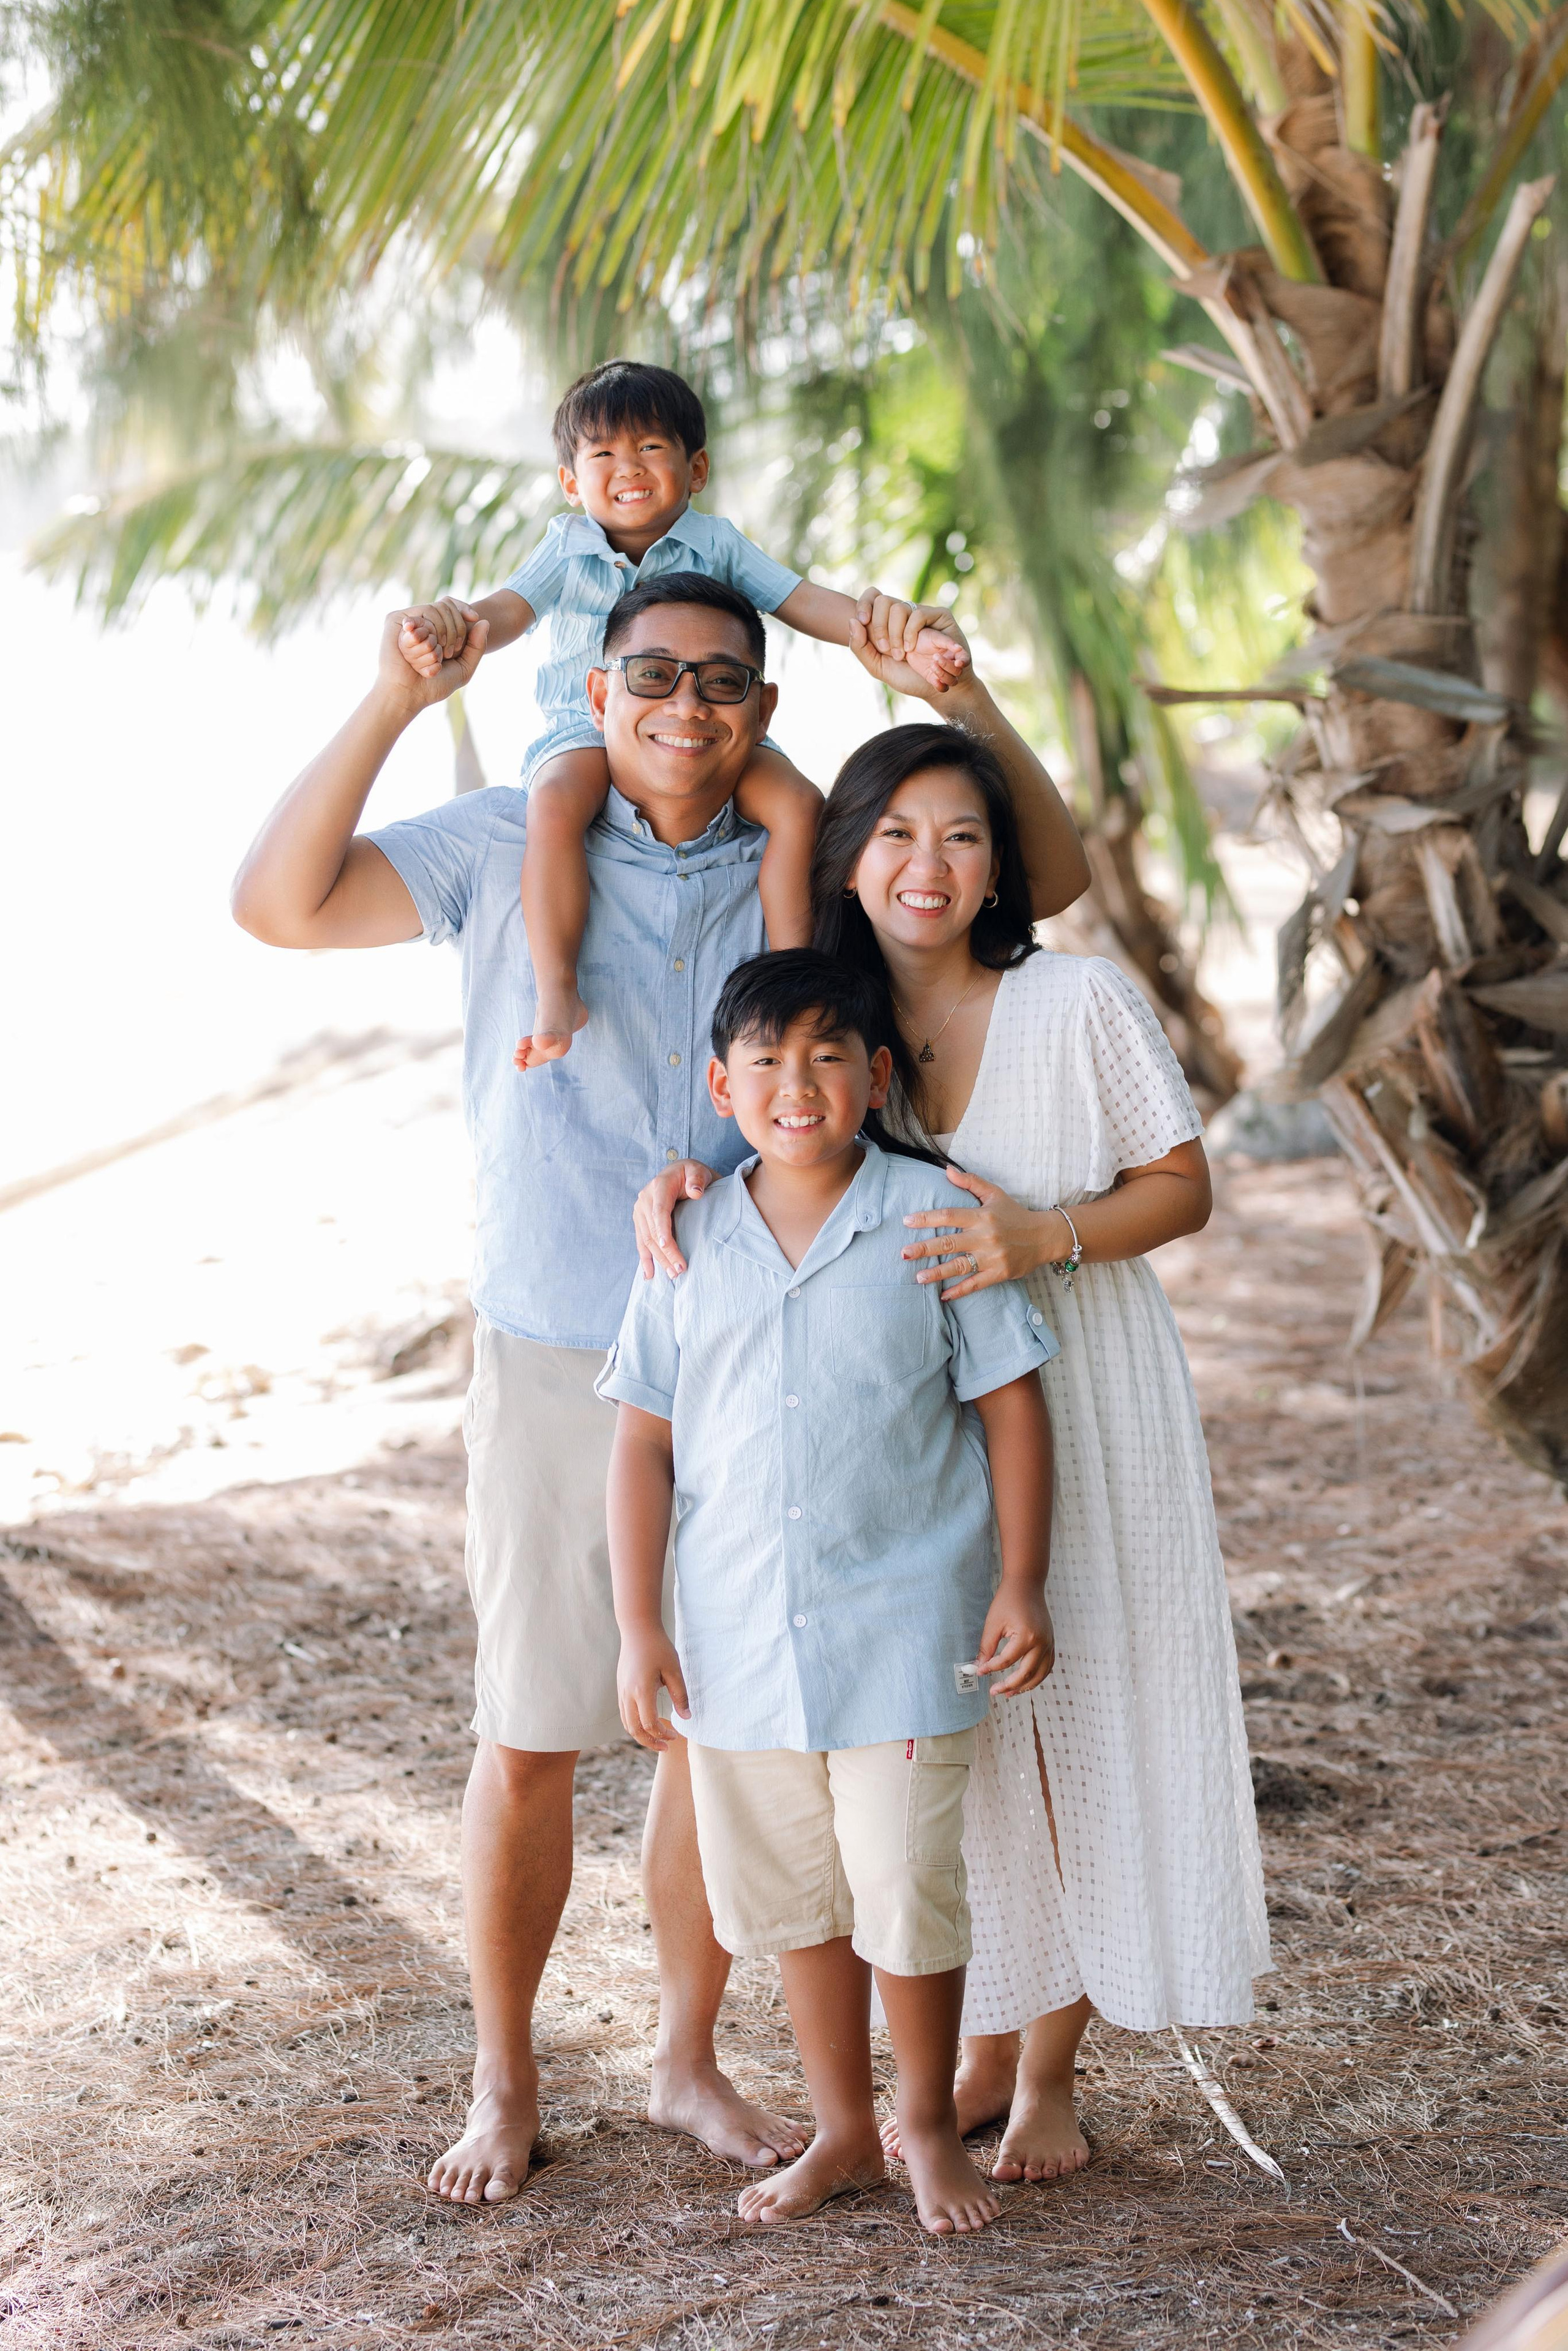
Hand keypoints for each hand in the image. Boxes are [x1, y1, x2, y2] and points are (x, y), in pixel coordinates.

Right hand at [396, 596, 477, 679]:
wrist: (409, 694)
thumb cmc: (435, 685)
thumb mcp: (464, 668)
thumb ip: (477, 647)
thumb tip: (485, 621)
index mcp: (439, 630)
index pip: (451, 605)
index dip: (463, 608)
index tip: (474, 617)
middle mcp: (424, 623)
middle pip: (446, 608)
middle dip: (453, 633)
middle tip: (447, 655)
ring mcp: (410, 621)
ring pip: (432, 615)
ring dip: (435, 644)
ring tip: (431, 660)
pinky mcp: (395, 621)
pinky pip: (416, 622)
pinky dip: (421, 642)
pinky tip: (418, 657)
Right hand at [618, 1624, 690, 1749]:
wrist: (638, 1630)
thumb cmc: (658, 1647)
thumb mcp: (674, 1670)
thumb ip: (680, 1695)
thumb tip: (687, 1718)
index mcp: (642, 1690)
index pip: (649, 1724)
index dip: (662, 1735)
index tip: (676, 1736)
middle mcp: (627, 1694)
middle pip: (634, 1730)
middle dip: (650, 1742)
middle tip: (666, 1747)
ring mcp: (621, 1691)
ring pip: (626, 1723)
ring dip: (641, 1735)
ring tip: (657, 1738)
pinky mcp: (620, 1688)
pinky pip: (624, 1713)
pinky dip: (634, 1724)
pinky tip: (648, 1723)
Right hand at [634, 1159, 717, 1279]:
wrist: (681, 1173)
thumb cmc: (692, 1173)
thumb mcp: (698, 1170)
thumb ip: (697, 1179)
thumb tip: (695, 1193)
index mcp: (658, 1186)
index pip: (659, 1211)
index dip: (662, 1229)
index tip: (668, 1246)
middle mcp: (644, 1198)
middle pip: (653, 1230)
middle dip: (665, 1252)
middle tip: (680, 1270)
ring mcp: (640, 1211)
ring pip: (647, 1239)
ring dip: (658, 1259)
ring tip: (673, 1275)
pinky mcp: (640, 1220)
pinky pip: (642, 1242)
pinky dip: (645, 1259)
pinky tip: (649, 1275)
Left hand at [851, 592, 972, 703]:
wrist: (935, 690)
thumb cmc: (907, 678)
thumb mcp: (877, 667)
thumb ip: (860, 647)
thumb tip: (852, 620)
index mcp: (886, 622)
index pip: (872, 597)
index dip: (863, 604)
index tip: (862, 621)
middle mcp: (903, 615)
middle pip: (882, 601)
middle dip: (879, 626)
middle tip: (885, 649)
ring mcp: (921, 614)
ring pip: (899, 607)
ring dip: (896, 635)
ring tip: (903, 654)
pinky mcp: (938, 615)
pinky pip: (918, 614)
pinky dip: (910, 633)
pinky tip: (913, 649)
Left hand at [902, 1169, 1066, 1299]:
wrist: (1044, 1237)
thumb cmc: (1015, 1214)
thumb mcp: (995, 1194)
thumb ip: (970, 1182)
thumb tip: (947, 1170)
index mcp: (982, 1216)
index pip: (949, 1215)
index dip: (927, 1218)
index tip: (907, 1221)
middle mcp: (985, 1237)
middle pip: (949, 1243)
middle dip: (924, 1249)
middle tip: (904, 1254)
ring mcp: (992, 1257)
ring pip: (959, 1266)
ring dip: (937, 1273)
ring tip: (918, 1278)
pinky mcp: (999, 1273)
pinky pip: (975, 1284)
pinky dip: (959, 1291)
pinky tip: (943, 1296)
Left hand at [974, 1580, 1054, 1696]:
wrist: (1027, 1585)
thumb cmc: (1008, 1601)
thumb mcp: (993, 1623)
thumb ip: (986, 1647)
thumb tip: (979, 1667)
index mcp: (1026, 1637)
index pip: (1007, 1662)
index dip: (991, 1669)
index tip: (979, 1672)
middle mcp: (1041, 1643)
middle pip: (1026, 1673)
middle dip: (1009, 1685)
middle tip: (994, 1692)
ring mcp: (1049, 1643)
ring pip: (1040, 1674)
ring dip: (1025, 1686)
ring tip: (1009, 1693)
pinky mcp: (1051, 1642)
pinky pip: (1047, 1666)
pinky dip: (1037, 1677)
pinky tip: (1025, 1682)